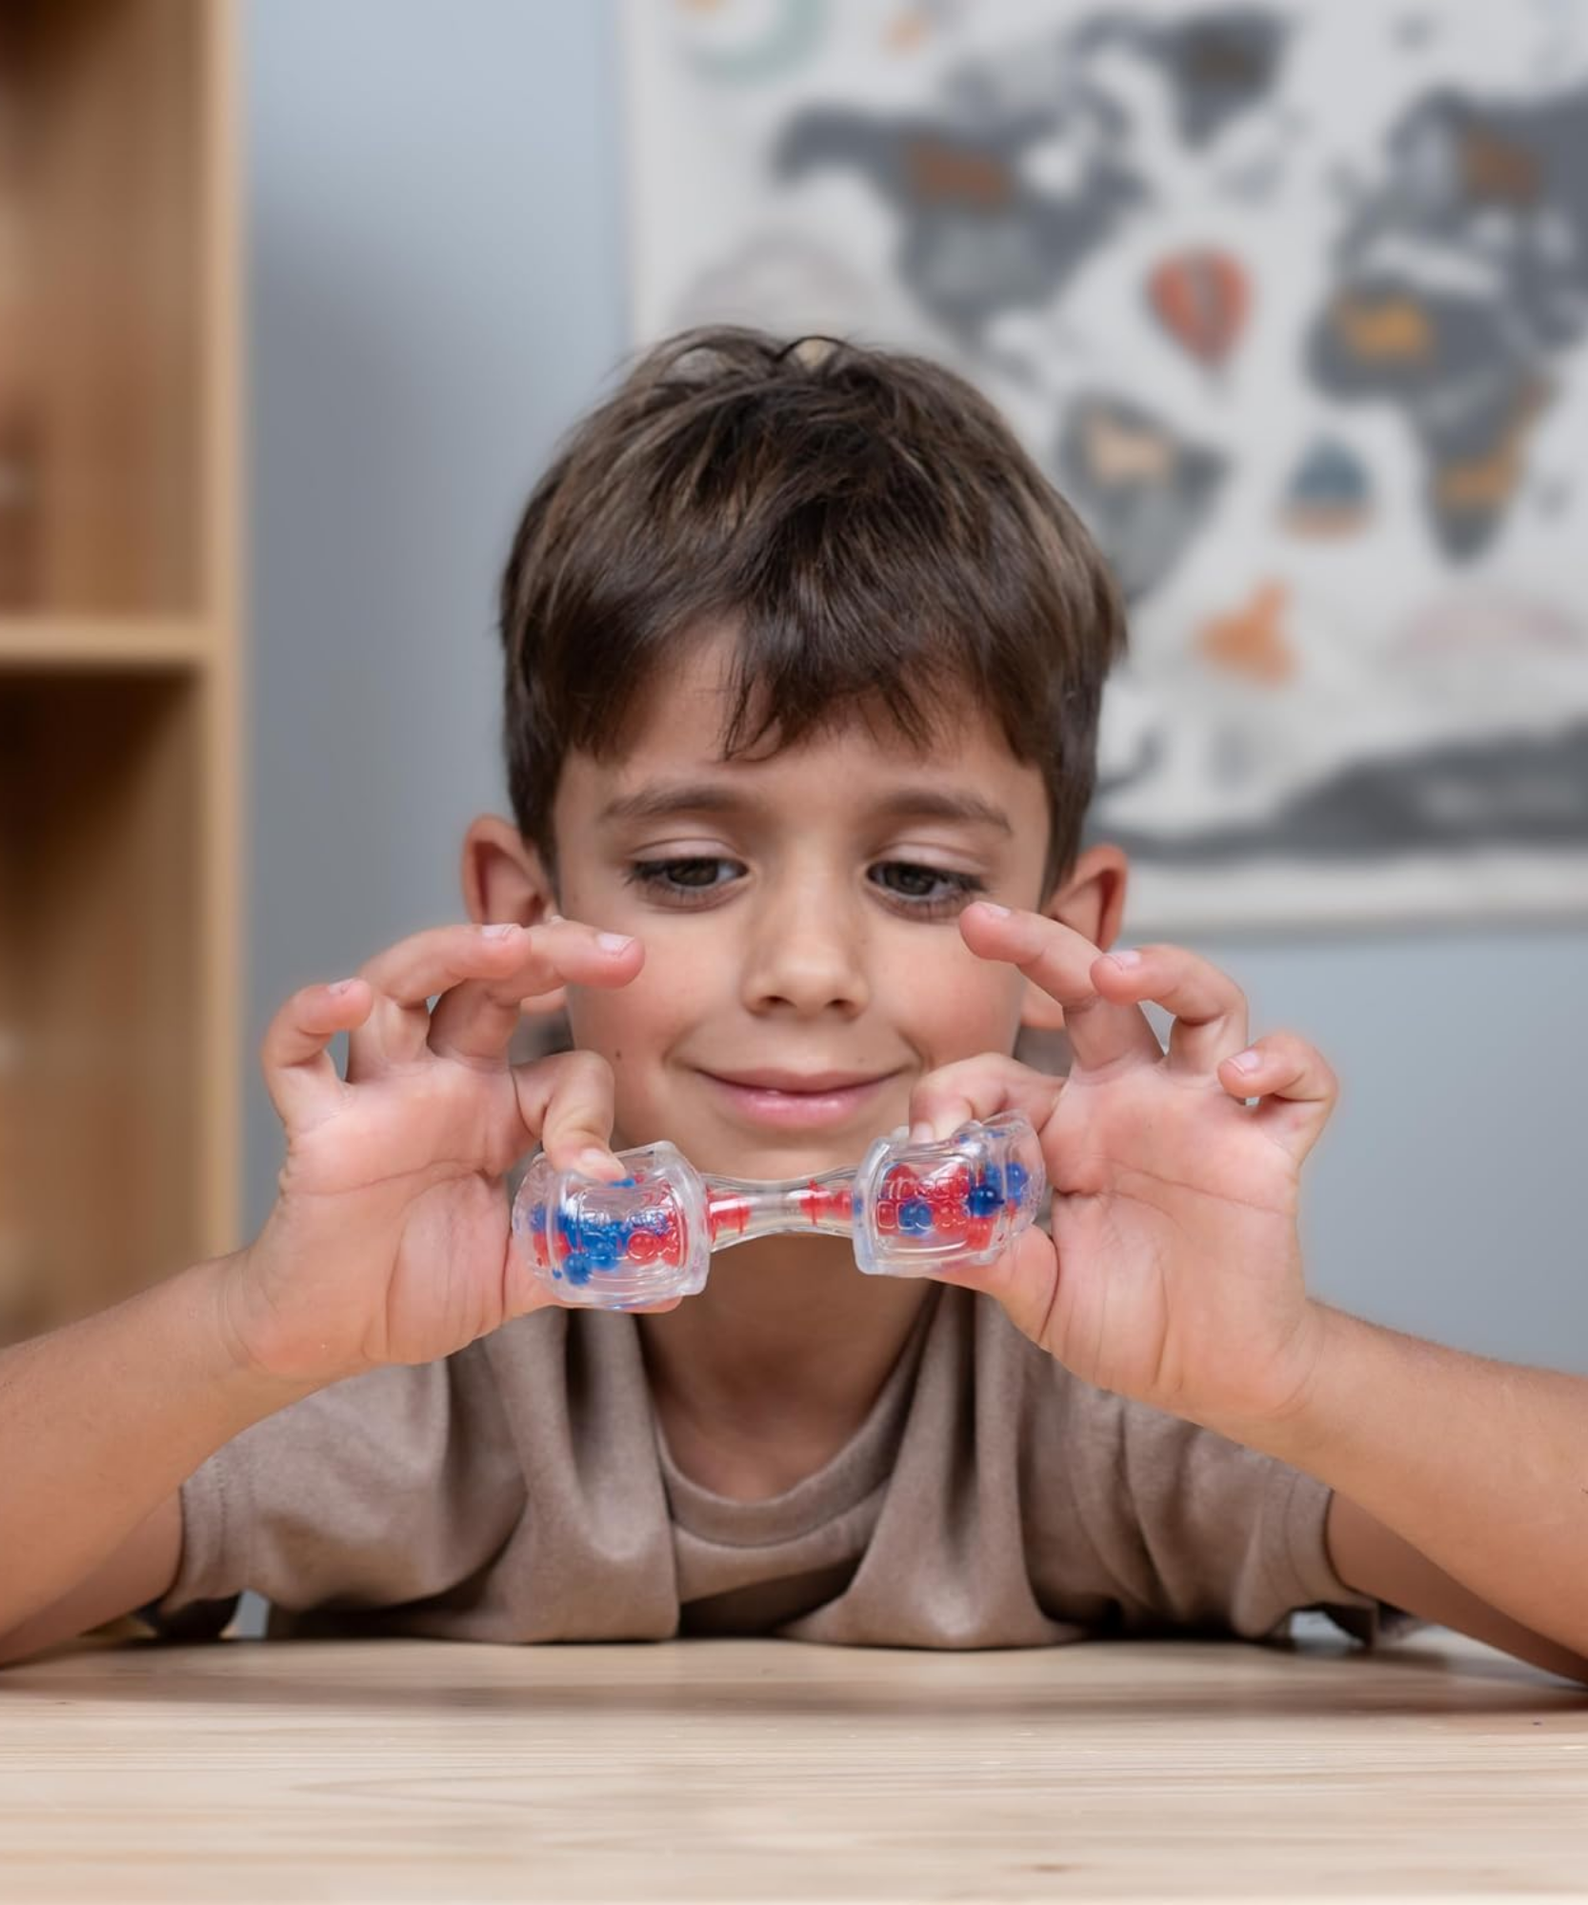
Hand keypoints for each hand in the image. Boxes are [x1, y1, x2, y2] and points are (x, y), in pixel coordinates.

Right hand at [222, 919, 666, 1387]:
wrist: (334, 1333)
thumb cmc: (418, 1285)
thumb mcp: (521, 1271)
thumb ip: (586, 1263)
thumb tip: (671, 1284)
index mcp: (499, 1109)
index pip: (563, 1069)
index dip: (591, 1110)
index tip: (601, 1176)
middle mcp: (441, 1081)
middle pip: (491, 982)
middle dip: (552, 954)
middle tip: (618, 953)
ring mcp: (377, 1093)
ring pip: (399, 985)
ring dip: (451, 953)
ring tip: (506, 943)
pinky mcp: (316, 1125)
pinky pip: (294, 1054)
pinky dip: (309, 1015)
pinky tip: (347, 999)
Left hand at [907, 905, 1333, 1435]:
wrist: (1213, 1374)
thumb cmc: (1127, 1322)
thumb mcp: (1033, 1290)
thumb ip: (980, 1253)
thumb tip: (906, 1225)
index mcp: (1066, 1126)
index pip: (1001, 1071)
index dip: (954, 1092)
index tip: (928, 1139)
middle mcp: (1133, 1100)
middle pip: (1094, 989)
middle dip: (1041, 944)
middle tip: (983, 920)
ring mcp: (1204, 1115)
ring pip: (1205, 1002)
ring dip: (1167, 970)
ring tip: (1119, 974)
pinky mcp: (1269, 1148)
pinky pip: (1301, 1082)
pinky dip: (1283, 1061)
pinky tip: (1241, 1077)